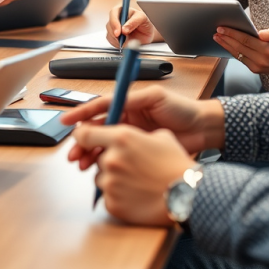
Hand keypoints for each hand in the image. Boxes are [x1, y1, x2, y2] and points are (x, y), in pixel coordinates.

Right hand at [62, 85, 224, 166]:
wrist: (202, 128)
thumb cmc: (182, 108)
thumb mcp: (156, 97)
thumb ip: (133, 100)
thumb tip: (112, 102)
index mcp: (128, 104)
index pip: (100, 108)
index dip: (82, 114)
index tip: (66, 120)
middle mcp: (127, 121)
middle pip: (98, 130)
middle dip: (83, 141)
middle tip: (74, 153)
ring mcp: (132, 138)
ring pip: (104, 147)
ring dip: (90, 155)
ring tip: (82, 164)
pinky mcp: (138, 154)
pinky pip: (117, 159)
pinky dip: (105, 165)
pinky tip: (98, 171)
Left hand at [73, 124, 195, 225]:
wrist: (187, 195)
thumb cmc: (175, 164)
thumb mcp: (159, 136)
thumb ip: (134, 134)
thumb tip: (124, 136)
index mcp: (121, 137)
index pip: (84, 133)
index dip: (82, 136)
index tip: (82, 139)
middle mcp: (111, 158)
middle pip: (96, 157)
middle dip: (109, 160)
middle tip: (129, 166)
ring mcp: (110, 183)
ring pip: (101, 177)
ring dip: (113, 178)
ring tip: (136, 181)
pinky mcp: (112, 204)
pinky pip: (107, 196)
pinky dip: (118, 195)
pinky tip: (136, 194)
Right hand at [105, 5, 157, 46]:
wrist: (146, 34)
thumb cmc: (144, 23)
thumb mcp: (142, 18)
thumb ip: (134, 22)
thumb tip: (124, 30)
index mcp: (122, 10)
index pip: (113, 13)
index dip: (114, 22)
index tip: (118, 32)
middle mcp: (116, 19)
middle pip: (109, 25)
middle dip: (115, 33)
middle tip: (121, 40)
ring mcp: (113, 28)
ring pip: (109, 34)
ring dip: (117, 40)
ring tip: (127, 41)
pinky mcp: (113, 37)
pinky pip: (111, 41)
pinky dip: (117, 44)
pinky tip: (125, 43)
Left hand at [213, 26, 268, 74]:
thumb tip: (258, 33)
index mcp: (267, 49)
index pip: (246, 39)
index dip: (232, 33)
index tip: (222, 28)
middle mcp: (261, 59)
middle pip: (239, 47)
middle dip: (226, 38)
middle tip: (216, 31)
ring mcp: (256, 66)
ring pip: (237, 53)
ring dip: (225, 45)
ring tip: (217, 37)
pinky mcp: (253, 69)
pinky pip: (240, 58)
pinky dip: (231, 50)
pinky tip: (225, 44)